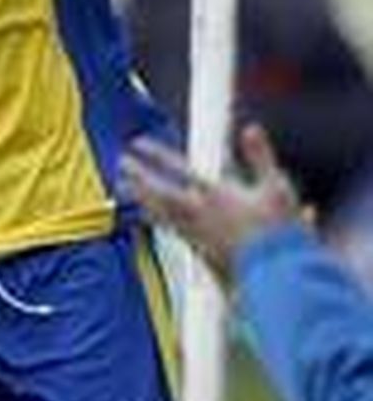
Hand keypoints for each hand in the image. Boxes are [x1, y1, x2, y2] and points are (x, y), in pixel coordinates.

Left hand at [121, 124, 301, 283]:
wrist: (277, 273)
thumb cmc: (280, 230)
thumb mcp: (277, 187)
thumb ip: (261, 156)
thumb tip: (250, 127)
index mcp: (218, 195)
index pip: (180, 170)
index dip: (157, 155)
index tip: (137, 144)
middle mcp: (201, 213)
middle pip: (160, 192)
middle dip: (139, 175)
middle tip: (120, 163)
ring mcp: (197, 233)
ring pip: (160, 212)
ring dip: (141, 196)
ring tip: (124, 187)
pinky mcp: (199, 250)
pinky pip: (169, 229)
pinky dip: (154, 218)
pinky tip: (146, 215)